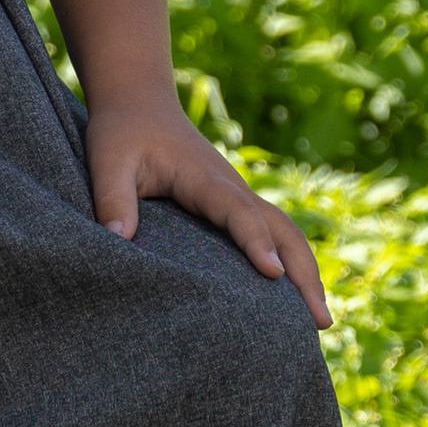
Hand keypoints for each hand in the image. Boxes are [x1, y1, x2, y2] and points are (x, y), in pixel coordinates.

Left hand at [87, 91, 332, 327]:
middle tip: (319, 322)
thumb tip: (118, 239)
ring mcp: (237, 195)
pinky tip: (293, 300)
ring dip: (306, 272)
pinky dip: (291, 262)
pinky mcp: (233, 204)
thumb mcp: (108, 162)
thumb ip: (111, 199)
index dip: (256, 242)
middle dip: (303, 272)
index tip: (274, 275)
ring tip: (319, 322)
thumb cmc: (122, 133)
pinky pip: (272, 233)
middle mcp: (231, 187)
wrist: (138, 103)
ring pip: (285, 232)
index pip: (238, 212)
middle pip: (281, 228)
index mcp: (204, 177)